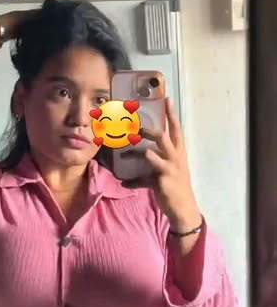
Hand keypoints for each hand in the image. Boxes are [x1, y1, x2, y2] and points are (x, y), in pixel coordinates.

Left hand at [124, 98, 200, 231]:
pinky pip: (143, 177)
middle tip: (134, 126)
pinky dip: (132, 180)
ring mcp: (169, 168)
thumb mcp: (165, 174)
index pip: (176, 129)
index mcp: (178, 153)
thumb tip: (128, 173)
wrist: (182, 208)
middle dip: (147, 129)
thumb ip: (149, 169)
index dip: (171, 114)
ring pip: (151, 152)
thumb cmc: (174, 189)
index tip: (166, 98)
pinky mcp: (161, 181)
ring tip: (124, 152)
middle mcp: (175, 158)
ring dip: (135, 151)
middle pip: (162, 136)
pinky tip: (124, 182)